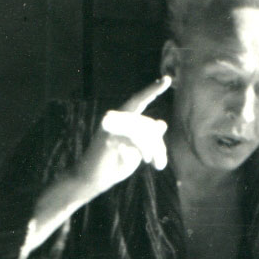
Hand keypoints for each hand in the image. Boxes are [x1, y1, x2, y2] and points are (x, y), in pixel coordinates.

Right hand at [73, 76, 171, 199]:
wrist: (91, 179)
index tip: (167, 79)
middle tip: (160, 164)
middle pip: (149, 124)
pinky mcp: (109, 137)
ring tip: (157, 165)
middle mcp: (116, 118)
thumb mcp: (136, 150)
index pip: (139, 101)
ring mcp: (111, 126)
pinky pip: (135, 138)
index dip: (152, 90)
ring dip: (155, 150)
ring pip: (144, 131)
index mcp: (123, 120)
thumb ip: (148, 137)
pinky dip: (144, 150)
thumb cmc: (114, 164)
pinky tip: (146, 160)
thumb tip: (162, 122)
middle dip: (159, 145)